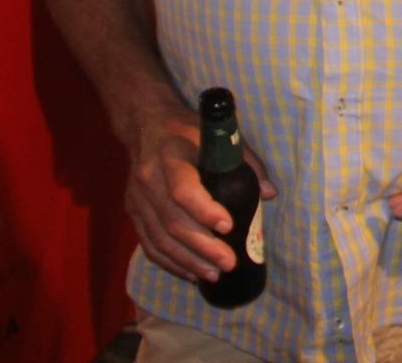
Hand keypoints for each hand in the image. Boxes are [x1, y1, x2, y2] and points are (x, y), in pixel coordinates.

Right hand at [122, 92, 276, 283]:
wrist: (145, 125)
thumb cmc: (187, 131)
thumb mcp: (217, 136)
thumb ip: (246, 162)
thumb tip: (269, 194)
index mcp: (170, 157)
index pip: (182, 190)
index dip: (204, 211)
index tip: (228, 226)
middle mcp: (148, 180)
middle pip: (172, 221)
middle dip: (201, 247)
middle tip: (228, 263)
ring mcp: (136, 199)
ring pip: (159, 239)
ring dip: (187, 261)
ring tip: (213, 275)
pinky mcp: (132, 212)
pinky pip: (148, 244)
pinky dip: (169, 262)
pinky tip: (190, 273)